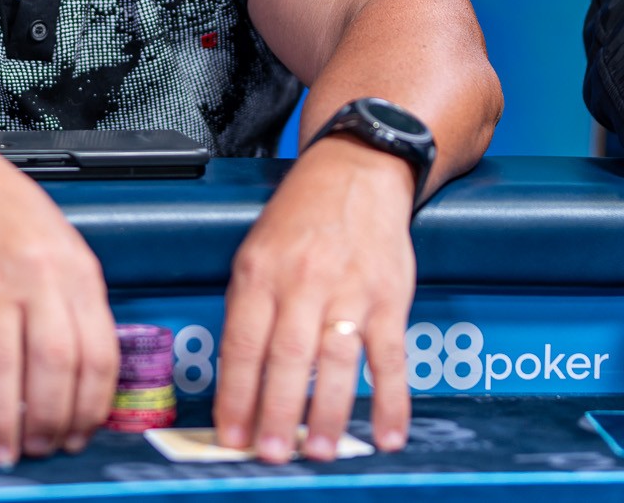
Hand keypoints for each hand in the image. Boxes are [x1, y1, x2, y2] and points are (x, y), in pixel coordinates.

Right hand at [0, 148, 117, 467]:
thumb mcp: (66, 252)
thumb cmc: (12, 219)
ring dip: (3, 422)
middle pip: (56, 365)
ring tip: (1, 454)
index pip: (99, 353)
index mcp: (77, 275)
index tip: (80, 435)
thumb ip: (79, 308)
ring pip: (4, 367)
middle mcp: (38, 280)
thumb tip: (89, 382)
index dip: (92, 406)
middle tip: (40, 451)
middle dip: (51, 421)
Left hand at [213, 138, 415, 462]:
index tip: (232, 435)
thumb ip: (247, 309)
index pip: (242, 343)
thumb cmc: (301, 216)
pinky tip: (386, 433)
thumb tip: (237, 379)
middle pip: (287, 357)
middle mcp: (303, 280)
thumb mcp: (255, 251)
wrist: (356, 170)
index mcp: (261, 272)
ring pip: (336, 360)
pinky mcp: (388, 297)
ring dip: (327, 411)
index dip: (236, 395)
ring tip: (318, 449)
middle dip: (277, 411)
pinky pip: (390, 356)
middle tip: (271, 453)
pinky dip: (391, 399)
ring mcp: (349, 290)